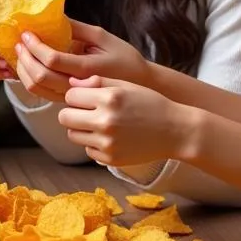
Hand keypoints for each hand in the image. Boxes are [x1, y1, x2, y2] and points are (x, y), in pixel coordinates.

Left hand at [8, 20, 148, 101]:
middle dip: (24, 57)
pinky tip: (27, 65)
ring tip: (20, 52)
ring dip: (22, 70)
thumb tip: (52, 15)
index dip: (34, 46)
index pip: (52, 60)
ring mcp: (72, 98)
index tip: (26, 32)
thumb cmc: (125, 59)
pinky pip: (42, 94)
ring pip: (37, 89)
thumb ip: (77, 28)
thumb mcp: (104, 38)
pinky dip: (29, 79)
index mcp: (88, 69)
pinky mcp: (68, 102)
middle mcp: (78, 88)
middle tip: (18, 42)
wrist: (140, 89)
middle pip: (39, 77)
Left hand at [58, 75, 191, 165]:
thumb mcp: (126, 85)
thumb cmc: (150, 103)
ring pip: (72, 135)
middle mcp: (106, 121)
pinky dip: (95, 144)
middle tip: (87, 112)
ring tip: (99, 124)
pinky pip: (88, 150)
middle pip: (64, 117)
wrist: (175, 131)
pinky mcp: (111, 159)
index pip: (70, 96)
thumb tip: (71, 84)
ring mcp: (107, 142)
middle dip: (72, 113)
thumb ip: (97, 82)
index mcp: (109, 98)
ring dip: (81, 129)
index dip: (77, 96)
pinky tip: (111, 137)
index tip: (87, 97)